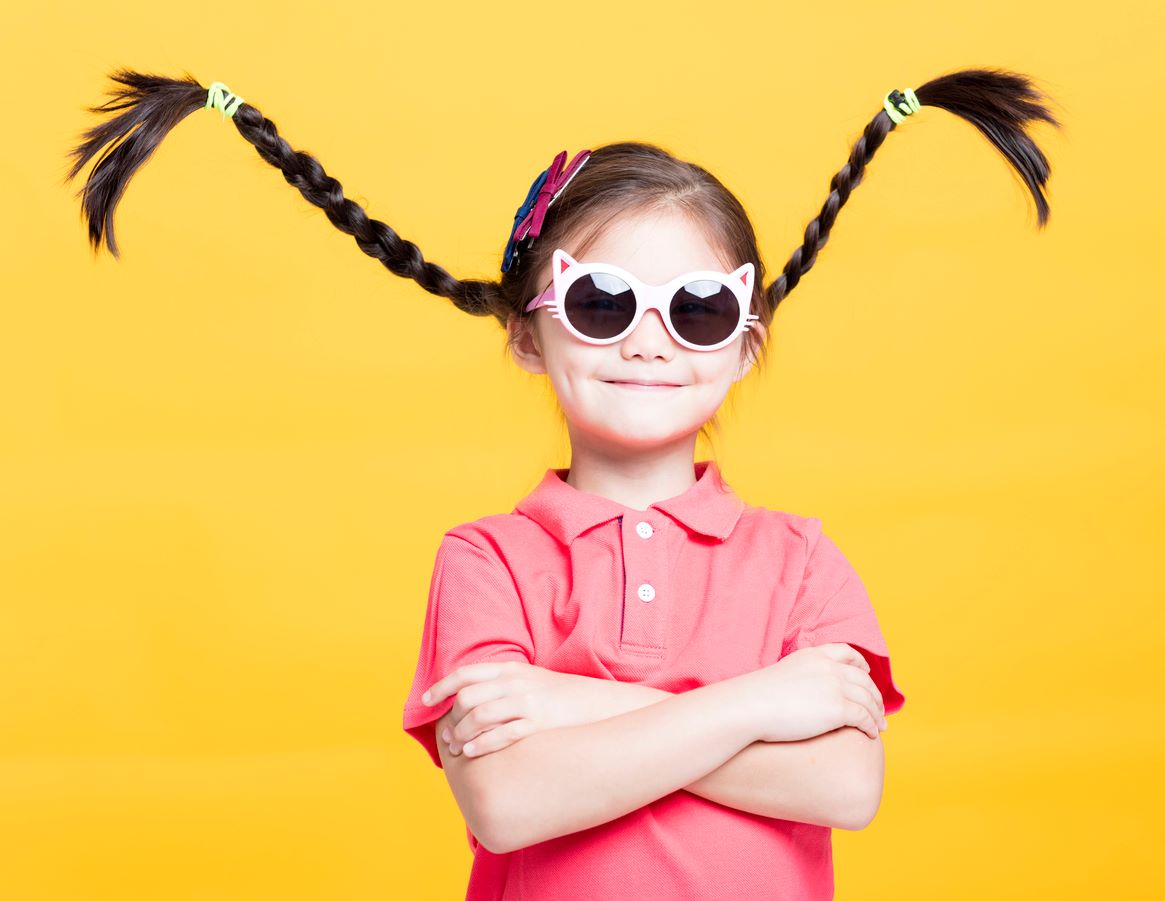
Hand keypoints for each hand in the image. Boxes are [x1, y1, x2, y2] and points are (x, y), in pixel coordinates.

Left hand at [423, 660, 600, 757]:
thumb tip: (466, 697)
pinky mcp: (537, 722)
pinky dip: (481, 744)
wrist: (595, 704)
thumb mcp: (528, 679)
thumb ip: (500, 682)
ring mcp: (526, 701)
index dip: (441, 687)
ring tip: (457, 749)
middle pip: (467, 698)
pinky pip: (501, 734)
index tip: (426, 702)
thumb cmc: (557, 696)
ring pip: (479, 716)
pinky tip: (472, 753)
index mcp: (509, 669)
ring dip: (461, 735)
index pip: (465, 674)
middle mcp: (514, 682)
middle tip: (445, 738)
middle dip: (450, 720)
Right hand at [742, 643, 887, 742]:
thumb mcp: (784, 671)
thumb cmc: (758, 696)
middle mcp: (830, 668)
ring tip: (880, 726)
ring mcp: (836, 687)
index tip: (866, 673)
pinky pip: (865, 718)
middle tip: (879, 709)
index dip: (861, 664)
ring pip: (868, 700)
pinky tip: (871, 734)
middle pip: (863, 679)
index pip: (847, 653)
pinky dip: (872, 726)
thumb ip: (802, 675)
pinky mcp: (839, 709)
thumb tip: (804, 690)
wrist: (752, 706)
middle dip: (874, 695)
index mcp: (815, 655)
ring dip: (877, 713)